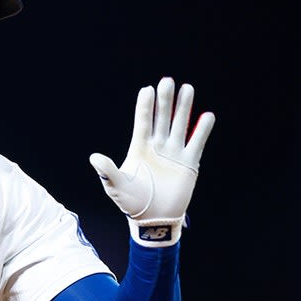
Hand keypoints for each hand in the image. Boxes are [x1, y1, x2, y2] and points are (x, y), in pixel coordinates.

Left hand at [89, 77, 214, 246]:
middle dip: (164, 100)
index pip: (143, 122)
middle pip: (161, 118)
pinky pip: (196, 143)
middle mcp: (157, 146)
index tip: (147, 89)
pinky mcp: (188, 163)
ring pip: (179, 125)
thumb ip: (107, 171)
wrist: (152, 219)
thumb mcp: (116, 186)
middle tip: (167, 81)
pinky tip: (206, 116)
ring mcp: (173, 153)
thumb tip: (94, 157)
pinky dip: (201, 130)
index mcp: (139, 148)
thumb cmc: (131, 202)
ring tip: (187, 88)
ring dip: (183, 108)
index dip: (145, 106)